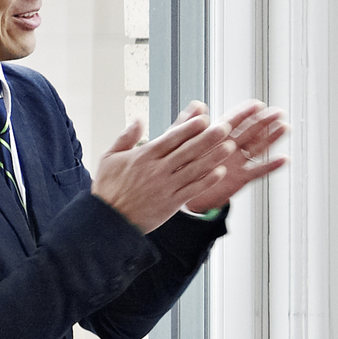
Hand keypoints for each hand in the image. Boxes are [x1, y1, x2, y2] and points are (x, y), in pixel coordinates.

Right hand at [88, 101, 236, 231]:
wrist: (108, 220)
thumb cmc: (108, 189)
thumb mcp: (109, 157)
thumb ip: (125, 137)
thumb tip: (137, 120)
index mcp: (144, 156)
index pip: (171, 137)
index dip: (189, 127)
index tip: (203, 118)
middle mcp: (158, 169)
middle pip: (188, 150)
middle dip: (208, 137)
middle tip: (225, 127)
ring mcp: (166, 186)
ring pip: (195, 168)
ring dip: (214, 156)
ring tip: (229, 146)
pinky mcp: (171, 203)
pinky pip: (193, 189)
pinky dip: (207, 181)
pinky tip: (220, 172)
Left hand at [176, 100, 291, 210]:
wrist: (182, 192)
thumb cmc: (181, 166)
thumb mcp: (181, 142)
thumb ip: (189, 124)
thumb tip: (198, 105)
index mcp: (216, 137)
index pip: (233, 121)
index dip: (245, 112)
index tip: (257, 104)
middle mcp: (230, 147)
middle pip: (250, 131)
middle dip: (264, 121)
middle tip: (278, 112)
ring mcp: (237, 162)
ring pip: (258, 147)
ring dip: (272, 138)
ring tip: (285, 128)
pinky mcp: (241, 178)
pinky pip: (258, 171)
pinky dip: (271, 165)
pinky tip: (283, 159)